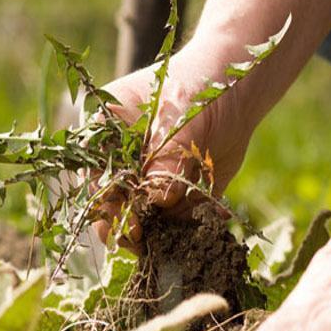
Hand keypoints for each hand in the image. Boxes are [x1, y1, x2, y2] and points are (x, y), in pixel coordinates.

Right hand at [93, 40, 256, 243]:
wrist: (236, 92)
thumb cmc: (199, 89)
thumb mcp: (182, 116)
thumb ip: (168, 155)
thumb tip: (158, 198)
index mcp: (105, 133)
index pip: (94, 174)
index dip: (105, 203)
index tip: (127, 225)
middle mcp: (120, 163)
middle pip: (111, 204)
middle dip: (127, 226)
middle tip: (144, 241)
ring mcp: (145, 184)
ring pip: (142, 220)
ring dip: (159, 232)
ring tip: (179, 236)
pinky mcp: (173, 199)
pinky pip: (175, 222)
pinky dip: (189, 227)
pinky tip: (213, 214)